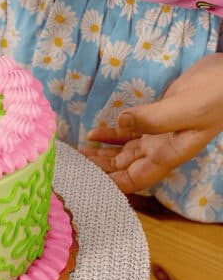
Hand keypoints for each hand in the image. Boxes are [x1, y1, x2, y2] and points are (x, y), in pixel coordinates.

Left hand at [82, 54, 222, 192]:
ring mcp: (158, 135)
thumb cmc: (214, 94)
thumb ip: (153, 118)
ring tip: (76, 155)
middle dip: (98, 171)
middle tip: (71, 168)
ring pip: (122, 153)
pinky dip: (109, 135)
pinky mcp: (154, 119)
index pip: (136, 180)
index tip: (86, 184)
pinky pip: (127, 133)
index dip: (112, 185)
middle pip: (123, 169)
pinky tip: (92, 134)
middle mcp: (161, 149)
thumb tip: (121, 123)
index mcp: (170, 154)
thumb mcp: (185, 107)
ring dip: (100, 155)